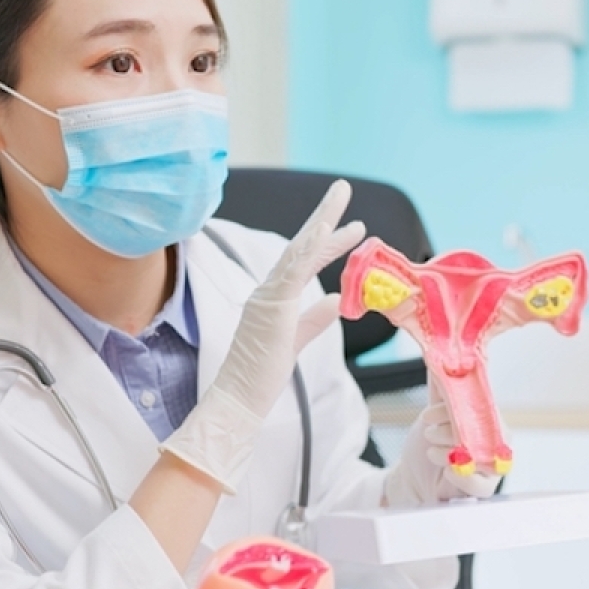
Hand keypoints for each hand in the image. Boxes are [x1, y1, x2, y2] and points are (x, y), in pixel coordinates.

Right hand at [162, 180, 365, 492]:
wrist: (238, 398)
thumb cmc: (261, 376)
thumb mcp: (296, 340)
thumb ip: (315, 319)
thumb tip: (336, 298)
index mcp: (275, 298)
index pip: (304, 260)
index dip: (327, 239)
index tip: (351, 224)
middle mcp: (269, 290)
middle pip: (301, 245)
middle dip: (325, 217)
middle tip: (344, 189)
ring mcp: (268, 296)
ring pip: (298, 250)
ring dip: (322, 224)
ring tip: (343, 201)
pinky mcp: (271, 307)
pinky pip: (293, 271)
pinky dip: (309, 249)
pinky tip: (327, 232)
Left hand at [383, 379, 501, 506]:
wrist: (412, 475)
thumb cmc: (428, 443)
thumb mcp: (432, 413)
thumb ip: (440, 388)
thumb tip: (438, 357)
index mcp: (487, 418)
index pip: (483, 405)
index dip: (457, 406)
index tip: (429, 413)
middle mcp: (495, 440)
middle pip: (486, 430)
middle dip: (452, 429)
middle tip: (428, 431)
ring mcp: (492, 464)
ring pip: (484, 456)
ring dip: (453, 452)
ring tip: (431, 452)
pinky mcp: (484, 488)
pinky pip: (482, 484)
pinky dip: (463, 475)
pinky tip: (448, 470)